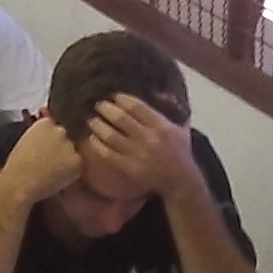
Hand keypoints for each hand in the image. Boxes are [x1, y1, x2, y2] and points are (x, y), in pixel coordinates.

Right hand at [0, 116, 84, 205]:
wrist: (20, 182)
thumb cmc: (16, 167)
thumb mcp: (24, 142)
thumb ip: (38, 136)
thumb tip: (46, 140)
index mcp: (44, 123)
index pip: (53, 126)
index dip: (49, 139)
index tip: (44, 148)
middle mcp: (59, 130)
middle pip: (64, 137)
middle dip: (60, 147)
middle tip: (49, 161)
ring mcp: (70, 145)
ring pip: (72, 152)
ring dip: (66, 159)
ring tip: (51, 172)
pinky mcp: (77, 161)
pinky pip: (76, 166)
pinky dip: (70, 172)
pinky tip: (57, 178)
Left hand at [83, 94, 198, 195]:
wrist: (180, 181)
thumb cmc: (180, 152)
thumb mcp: (181, 127)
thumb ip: (171, 108)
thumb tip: (158, 91)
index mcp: (161, 125)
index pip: (136, 106)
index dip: (121, 99)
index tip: (114, 96)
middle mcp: (148, 138)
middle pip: (121, 118)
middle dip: (106, 109)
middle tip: (98, 105)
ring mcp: (137, 154)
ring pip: (111, 136)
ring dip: (98, 125)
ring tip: (91, 120)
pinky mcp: (129, 167)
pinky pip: (108, 154)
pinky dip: (97, 145)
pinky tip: (91, 138)